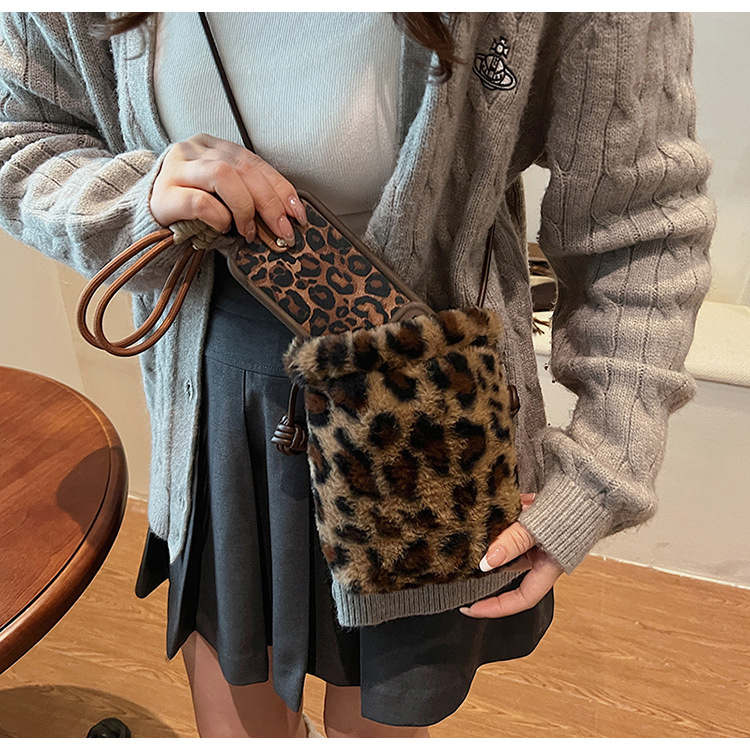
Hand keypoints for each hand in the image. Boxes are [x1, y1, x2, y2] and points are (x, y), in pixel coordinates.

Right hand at [150, 133, 306, 244]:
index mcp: (214, 147)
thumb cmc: (190, 207)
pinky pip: (199, 201)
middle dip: (270, 203)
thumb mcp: (222, 195)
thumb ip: (248, 196)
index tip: (297, 214)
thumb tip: (285, 219)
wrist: (145, 216)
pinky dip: (219, 216)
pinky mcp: (163, 194)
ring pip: (222, 176)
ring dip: (244, 208)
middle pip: (243, 169)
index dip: (281, 188)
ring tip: (248, 232)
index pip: (256, 162)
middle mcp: (196, 150)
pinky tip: (223, 227)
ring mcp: (177, 169)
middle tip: (282, 231)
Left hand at [458, 493, 563, 618]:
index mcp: (548, 568)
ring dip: (495, 535)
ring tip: (481, 524)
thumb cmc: (573, 510)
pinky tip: (498, 506)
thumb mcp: (537, 529)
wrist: (588, 486)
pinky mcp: (535, 525)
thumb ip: (512, 543)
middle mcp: (542, 558)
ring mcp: (538, 541)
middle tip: (464, 559)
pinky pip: (513, 525)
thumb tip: (487, 561)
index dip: (495, 607)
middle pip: (508, 568)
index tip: (470, 609)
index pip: (520, 599)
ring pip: (507, 544)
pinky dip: (503, 518)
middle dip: (488, 562)